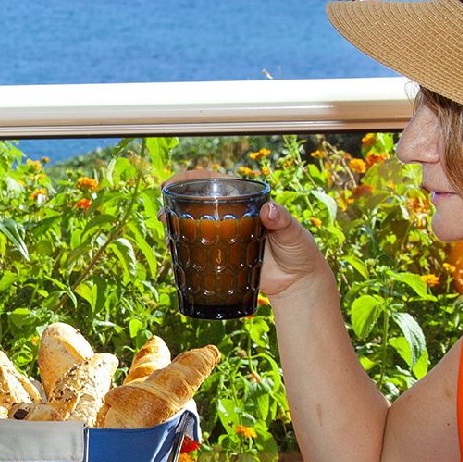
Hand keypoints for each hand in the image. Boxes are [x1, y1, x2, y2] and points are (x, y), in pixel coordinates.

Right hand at [160, 170, 331, 301]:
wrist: (297, 281)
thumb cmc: (299, 251)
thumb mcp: (294, 232)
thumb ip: (284, 220)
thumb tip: (270, 210)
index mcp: (247, 201)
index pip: (214, 182)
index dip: (191, 179)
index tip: (172, 184)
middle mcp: (232, 215)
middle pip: (198, 202)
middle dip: (176, 203)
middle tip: (163, 213)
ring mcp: (225, 237)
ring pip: (195, 225)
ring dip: (176, 226)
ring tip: (165, 232)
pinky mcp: (222, 258)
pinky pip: (199, 250)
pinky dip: (184, 249)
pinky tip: (174, 251)